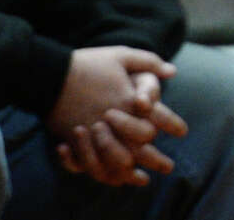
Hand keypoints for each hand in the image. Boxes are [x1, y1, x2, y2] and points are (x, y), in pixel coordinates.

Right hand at [48, 47, 185, 185]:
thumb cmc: (89, 63)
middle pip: (139, 148)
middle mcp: (112, 121)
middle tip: (168, 167)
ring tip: (143, 178)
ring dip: (132, 172)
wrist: (51, 75)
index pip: (155, 121)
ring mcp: (92, 134)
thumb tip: (172, 72)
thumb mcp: (122, 55)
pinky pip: (93, 165)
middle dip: (155, 159)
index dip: (171, 126)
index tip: (183, 132)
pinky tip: (115, 177)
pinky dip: (105, 174)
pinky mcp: (75, 142)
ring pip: (116, 162)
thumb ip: (149, 63)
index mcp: (127, 100)